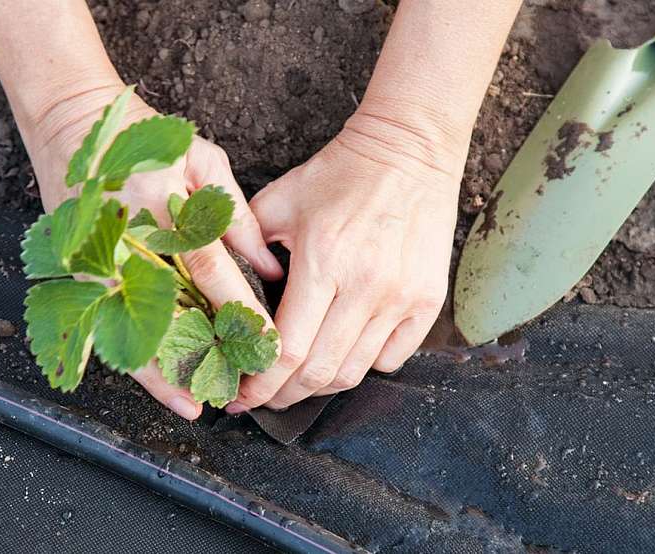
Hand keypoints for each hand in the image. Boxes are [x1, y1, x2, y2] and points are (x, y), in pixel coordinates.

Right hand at [22, 83, 282, 419]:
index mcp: (166, 213)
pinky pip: (111, 328)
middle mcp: (133, 245)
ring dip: (174, 372)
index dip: (240, 311)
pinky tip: (166, 388)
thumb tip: (268, 266)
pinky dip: (140, 364)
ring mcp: (103, 263)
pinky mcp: (85, 275)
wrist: (73, 123)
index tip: (268, 344)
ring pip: (140, 329)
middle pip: (176, 312)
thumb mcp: (202, 161)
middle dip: (212, 352)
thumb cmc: (145, 140)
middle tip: (244, 387)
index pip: (211, 272)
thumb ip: (236, 217)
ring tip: (204, 401)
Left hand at [227, 112, 463, 411]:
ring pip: (354, 371)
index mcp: (322, 262)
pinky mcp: (428, 301)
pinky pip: (391, 358)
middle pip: (319, 373)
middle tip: (264, 397)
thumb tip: (226, 294)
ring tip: (299, 382)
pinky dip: (363, 365)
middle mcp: (365, 287)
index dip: (260, 384)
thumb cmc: (341, 174)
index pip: (286, 349)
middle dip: (283, 396)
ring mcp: (401, 298)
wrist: (409, 151)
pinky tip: (344, 353)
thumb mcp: (279, 201)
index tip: (241, 396)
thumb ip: (246, 247)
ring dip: (320, 386)